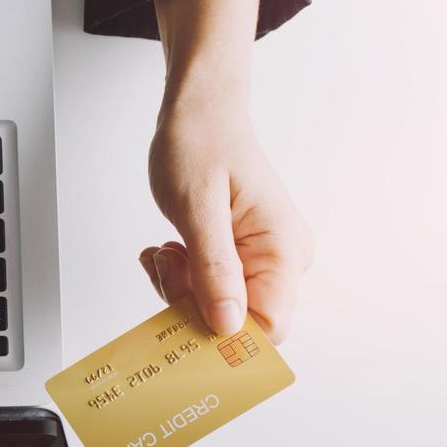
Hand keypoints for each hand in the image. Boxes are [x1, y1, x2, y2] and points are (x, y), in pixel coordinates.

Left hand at [142, 97, 311, 341]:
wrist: (200, 112)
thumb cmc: (202, 144)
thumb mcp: (198, 207)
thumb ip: (214, 269)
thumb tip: (228, 326)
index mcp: (283, 250)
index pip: (269, 327)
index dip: (224, 333)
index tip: (182, 310)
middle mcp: (280, 261)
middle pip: (237, 322)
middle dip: (191, 304)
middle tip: (166, 262)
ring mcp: (260, 260)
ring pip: (217, 309)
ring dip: (180, 288)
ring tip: (164, 250)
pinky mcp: (239, 257)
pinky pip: (208, 289)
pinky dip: (180, 277)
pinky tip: (167, 250)